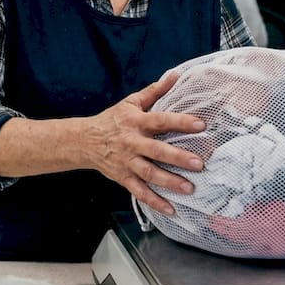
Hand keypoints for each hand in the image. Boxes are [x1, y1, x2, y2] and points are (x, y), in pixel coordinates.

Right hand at [84, 72, 207, 214]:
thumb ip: (155, 91)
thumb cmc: (113, 120)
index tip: (200, 125)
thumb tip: (176, 75)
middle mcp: (132, 143)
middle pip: (157, 151)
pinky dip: (155, 201)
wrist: (84, 141)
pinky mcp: (123, 177)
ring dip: (170, 182)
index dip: (180, 122)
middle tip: (199, 163)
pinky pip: (140, 192)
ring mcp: (127, 162)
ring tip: (189, 188)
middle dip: (178, 157)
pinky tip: (171, 209)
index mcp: (136, 122)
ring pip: (150, 174)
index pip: (161, 120)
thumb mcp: (131, 103)